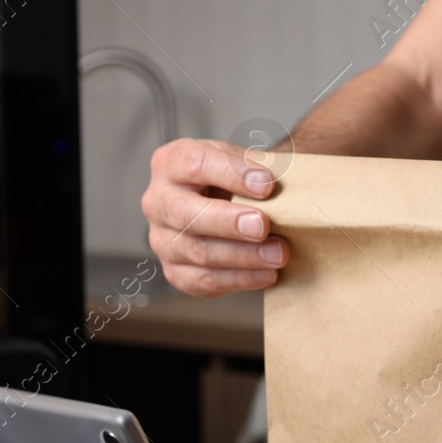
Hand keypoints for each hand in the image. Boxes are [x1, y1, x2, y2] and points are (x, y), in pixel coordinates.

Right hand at [143, 139, 289, 296]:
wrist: (224, 205)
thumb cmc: (233, 180)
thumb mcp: (240, 161)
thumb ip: (257, 169)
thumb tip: (283, 186)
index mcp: (170, 163)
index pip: (195, 164)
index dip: (231, 174)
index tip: (267, 185)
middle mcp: (158, 202)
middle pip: (185, 214)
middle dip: (228, 222)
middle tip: (263, 226)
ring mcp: (162, 240)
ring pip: (197, 252)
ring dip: (243, 256)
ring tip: (278, 254)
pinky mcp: (175, 271)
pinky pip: (204, 281)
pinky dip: (240, 279)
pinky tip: (267, 274)